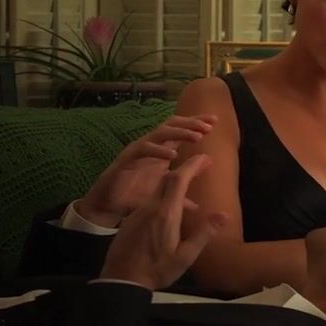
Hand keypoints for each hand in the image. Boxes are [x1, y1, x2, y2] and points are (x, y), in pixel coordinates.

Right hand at [77, 114, 215, 227]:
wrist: (110, 205)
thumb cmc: (135, 197)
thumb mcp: (163, 195)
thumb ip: (178, 195)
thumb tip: (198, 205)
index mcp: (161, 151)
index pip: (180, 130)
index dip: (196, 122)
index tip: (215, 120)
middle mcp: (151, 146)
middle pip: (172, 124)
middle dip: (191, 122)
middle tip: (209, 125)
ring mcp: (139, 149)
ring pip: (160, 132)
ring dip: (180, 132)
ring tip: (197, 137)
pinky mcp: (127, 158)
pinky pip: (144, 149)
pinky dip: (158, 150)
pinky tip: (173, 155)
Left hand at [99, 154, 227, 290]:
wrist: (121, 280)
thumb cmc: (156, 270)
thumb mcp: (185, 256)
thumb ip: (204, 233)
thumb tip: (224, 215)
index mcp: (165, 213)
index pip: (179, 179)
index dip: (193, 165)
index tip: (205, 157)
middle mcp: (150, 207)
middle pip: (168, 178)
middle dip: (186, 168)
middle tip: (202, 164)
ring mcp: (139, 212)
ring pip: (158, 189)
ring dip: (175, 181)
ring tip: (190, 185)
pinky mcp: (131, 220)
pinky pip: (150, 200)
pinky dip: (164, 195)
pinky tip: (172, 208)